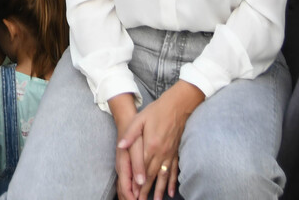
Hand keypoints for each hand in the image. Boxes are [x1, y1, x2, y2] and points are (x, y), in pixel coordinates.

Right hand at [115, 136, 142, 199]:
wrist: (126, 120)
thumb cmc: (134, 132)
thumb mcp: (136, 146)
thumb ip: (137, 164)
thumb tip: (140, 181)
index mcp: (124, 165)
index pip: (126, 189)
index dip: (132, 199)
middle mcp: (121, 168)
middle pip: (123, 191)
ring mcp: (122, 167)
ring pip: (123, 187)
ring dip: (129, 197)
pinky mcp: (126, 164)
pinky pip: (126, 182)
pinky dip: (129, 191)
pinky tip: (133, 195)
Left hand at [117, 82, 200, 199]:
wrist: (177, 106)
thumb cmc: (156, 111)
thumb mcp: (140, 119)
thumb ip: (130, 134)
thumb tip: (120, 146)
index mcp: (151, 145)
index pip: (142, 167)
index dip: (137, 181)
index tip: (133, 193)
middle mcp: (161, 153)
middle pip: (152, 175)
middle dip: (145, 190)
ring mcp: (169, 154)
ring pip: (163, 176)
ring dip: (159, 190)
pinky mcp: (175, 153)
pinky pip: (174, 171)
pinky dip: (173, 183)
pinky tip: (172, 192)